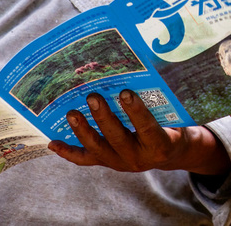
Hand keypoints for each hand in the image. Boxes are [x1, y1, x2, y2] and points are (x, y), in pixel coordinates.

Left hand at [49, 90, 230, 175]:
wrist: (171, 151)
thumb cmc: (174, 124)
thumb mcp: (177, 115)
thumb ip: (165, 100)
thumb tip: (153, 68)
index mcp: (159, 145)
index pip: (147, 128)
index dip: (136, 112)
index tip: (125, 93)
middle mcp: (138, 159)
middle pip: (117, 138)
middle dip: (103, 118)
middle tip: (93, 96)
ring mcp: (120, 162)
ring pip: (97, 149)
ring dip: (82, 131)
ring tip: (72, 113)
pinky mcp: (107, 162)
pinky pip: (85, 159)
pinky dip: (68, 152)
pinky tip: (53, 142)